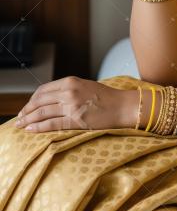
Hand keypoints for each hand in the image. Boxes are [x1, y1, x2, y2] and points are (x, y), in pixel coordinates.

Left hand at [14, 76, 133, 131]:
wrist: (123, 106)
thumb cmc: (106, 98)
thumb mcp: (85, 87)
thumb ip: (68, 90)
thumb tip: (50, 100)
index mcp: (70, 81)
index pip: (43, 90)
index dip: (31, 100)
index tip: (27, 107)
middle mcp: (69, 92)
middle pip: (40, 101)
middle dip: (26, 110)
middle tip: (19, 118)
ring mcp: (72, 106)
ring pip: (43, 112)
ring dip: (29, 119)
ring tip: (21, 125)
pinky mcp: (76, 120)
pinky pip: (52, 124)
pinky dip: (39, 127)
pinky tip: (31, 129)